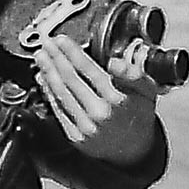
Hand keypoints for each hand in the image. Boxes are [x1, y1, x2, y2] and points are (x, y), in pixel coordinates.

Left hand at [34, 35, 161, 164]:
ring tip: (41, 57)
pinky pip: (57, 109)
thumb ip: (133, 74)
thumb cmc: (138, 114)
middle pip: (70, 79)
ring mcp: (86, 126)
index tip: (61, 40)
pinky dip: (48, 91)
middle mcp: (100, 113)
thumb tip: (115, 62)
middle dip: (55, 58)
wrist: (134, 149)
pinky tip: (43, 79)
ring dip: (47, 72)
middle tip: (46, 44)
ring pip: (60, 92)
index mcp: (118, 99)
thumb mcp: (147, 91)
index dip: (71, 52)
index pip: (88, 69)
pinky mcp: (75, 136)